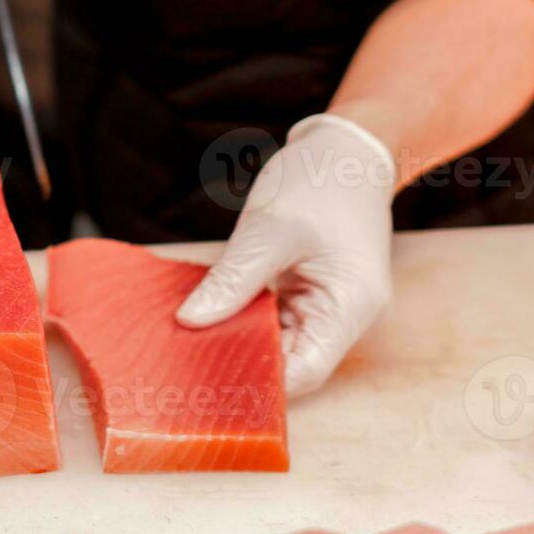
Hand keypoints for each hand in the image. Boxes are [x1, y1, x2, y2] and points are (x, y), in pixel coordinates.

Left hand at [176, 115, 395, 398]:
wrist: (347, 150)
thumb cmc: (321, 180)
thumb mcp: (270, 228)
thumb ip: (232, 279)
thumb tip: (191, 321)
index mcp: (350, 307)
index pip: (303, 374)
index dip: (257, 383)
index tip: (205, 379)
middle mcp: (345, 318)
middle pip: (289, 364)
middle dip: (240, 363)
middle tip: (183, 360)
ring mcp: (327, 309)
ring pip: (277, 345)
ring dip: (239, 341)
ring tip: (189, 341)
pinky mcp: (309, 297)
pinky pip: (273, 322)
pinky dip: (244, 319)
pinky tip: (209, 316)